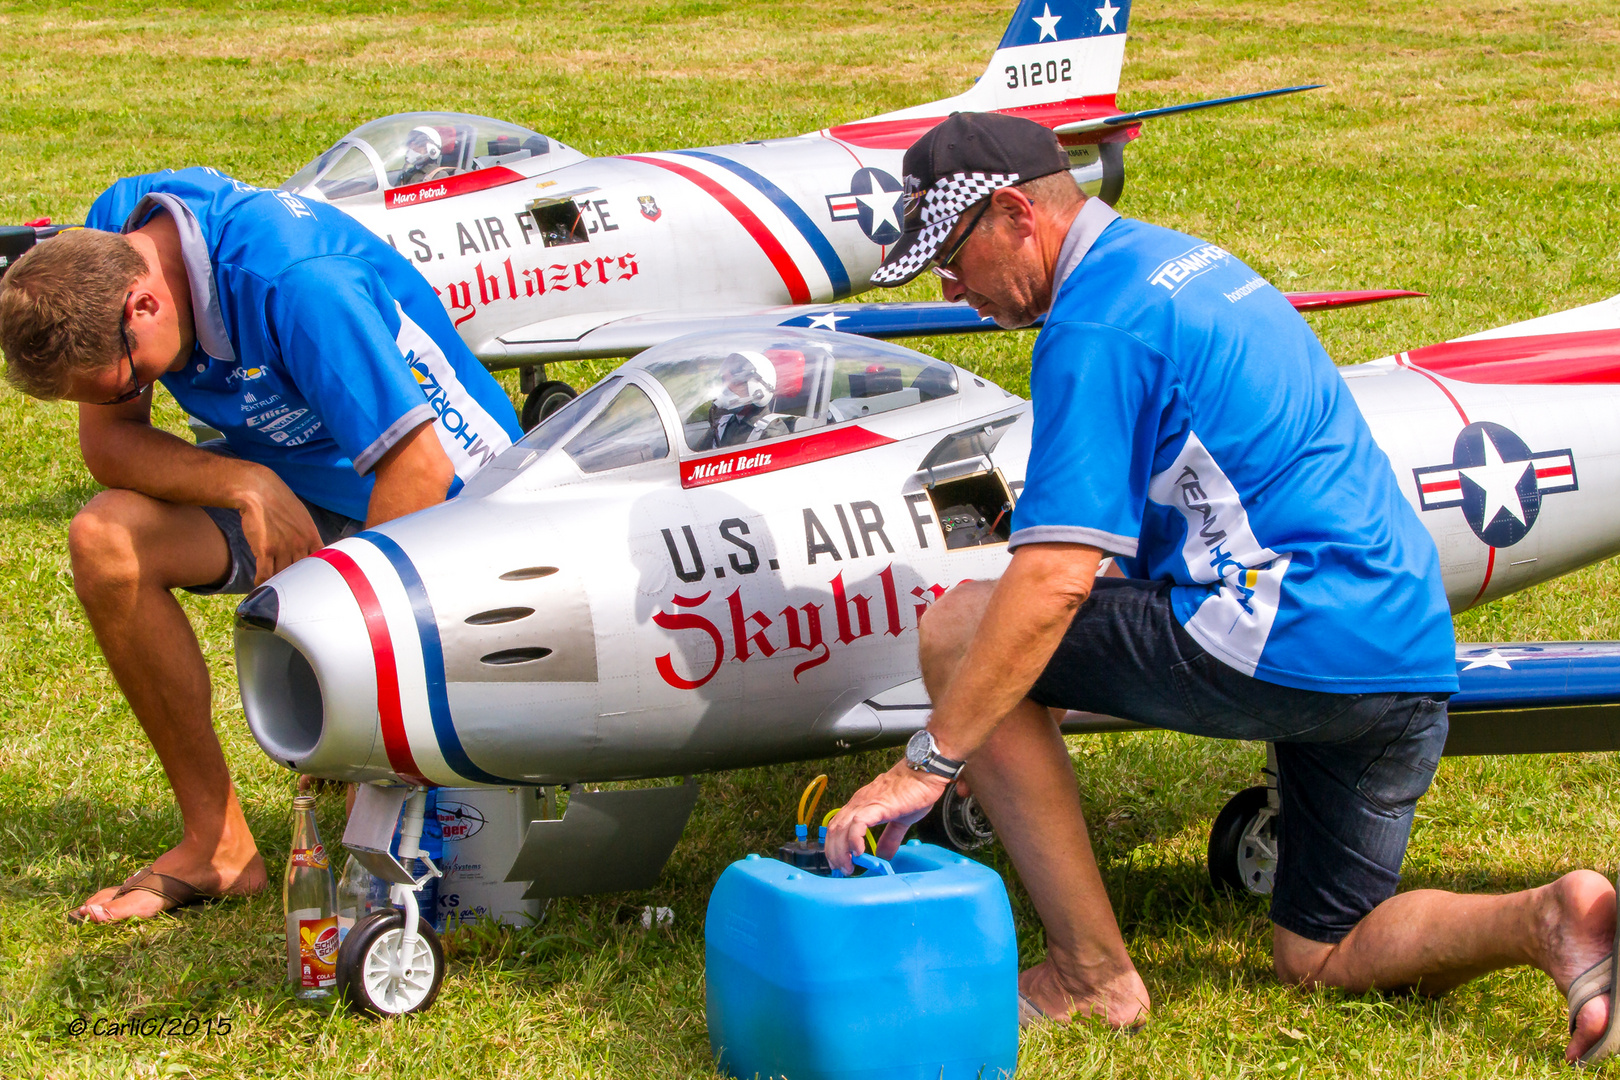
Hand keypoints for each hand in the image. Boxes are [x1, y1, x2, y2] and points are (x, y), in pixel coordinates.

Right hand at [234, 468, 321, 584]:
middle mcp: (300, 544)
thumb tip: (310, 553)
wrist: (259, 491)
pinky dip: (261, 582)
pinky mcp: (265, 550)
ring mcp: (283, 548)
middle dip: (295, 583)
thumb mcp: (302, 518)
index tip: (310, 584)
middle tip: (290, 593)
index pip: (319, 564)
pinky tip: (259, 585)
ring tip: (274, 591)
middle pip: (300, 573)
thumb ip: (306, 536)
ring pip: (282, 575)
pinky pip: (264, 574)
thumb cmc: (279, 503)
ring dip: (277, 584)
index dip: (314, 576)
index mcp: (312, 537)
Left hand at [825, 761, 949, 872]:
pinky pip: (858, 823)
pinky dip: (854, 839)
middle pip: (833, 830)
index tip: (841, 863)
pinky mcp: (877, 805)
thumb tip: (884, 855)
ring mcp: (865, 803)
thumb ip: (890, 837)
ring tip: (849, 866)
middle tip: (843, 870)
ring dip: (841, 851)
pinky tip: (859, 852)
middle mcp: (858, 803)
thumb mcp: (900, 820)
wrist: (925, 772)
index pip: (837, 827)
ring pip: (841, 828)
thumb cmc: (914, 789)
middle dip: (834, 853)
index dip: (834, 847)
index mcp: (862, 806)